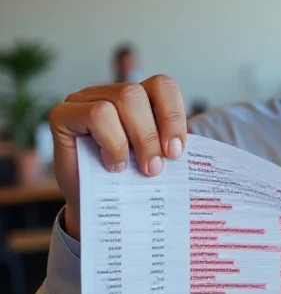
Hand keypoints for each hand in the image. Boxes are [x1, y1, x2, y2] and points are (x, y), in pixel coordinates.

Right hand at [49, 75, 186, 240]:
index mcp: (138, 99)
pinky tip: (113, 164)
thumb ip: (172, 146)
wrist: (98, 209)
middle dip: (153, 133)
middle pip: (138, 92)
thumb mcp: (158, 158)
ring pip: (122, 99)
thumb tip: (204, 153)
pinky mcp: (63, 114)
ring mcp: (84, 100)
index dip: (173, 115)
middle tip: (156, 168)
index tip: (177, 152)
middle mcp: (110, 93)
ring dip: (137, 138)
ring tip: (137, 169)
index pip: (162, 85)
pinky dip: (112, 142)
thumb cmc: (131, 180)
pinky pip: (96, 114)